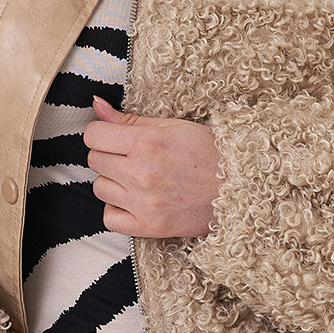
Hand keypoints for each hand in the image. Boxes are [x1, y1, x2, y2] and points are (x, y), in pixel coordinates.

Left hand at [83, 95, 223, 238]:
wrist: (239, 189)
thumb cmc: (209, 154)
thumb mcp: (172, 127)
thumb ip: (130, 119)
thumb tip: (96, 105)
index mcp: (147, 143)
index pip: (94, 135)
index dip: (102, 134)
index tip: (114, 138)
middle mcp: (141, 173)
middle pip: (94, 161)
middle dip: (109, 156)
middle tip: (132, 158)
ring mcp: (144, 203)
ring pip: (99, 188)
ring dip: (114, 183)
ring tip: (138, 179)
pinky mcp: (148, 227)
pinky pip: (109, 218)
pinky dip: (118, 210)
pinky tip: (135, 201)